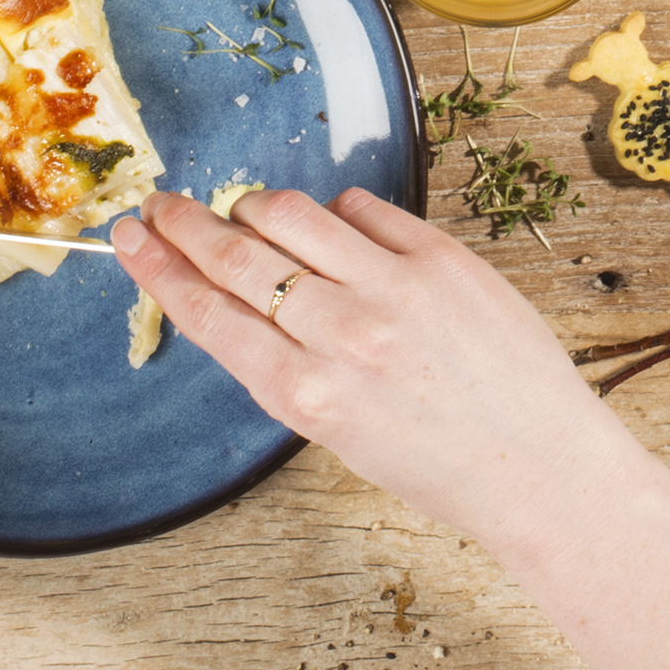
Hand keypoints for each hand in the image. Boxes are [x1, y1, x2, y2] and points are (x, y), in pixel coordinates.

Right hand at [114, 185, 637, 559]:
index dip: (158, 268)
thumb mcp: (336, 434)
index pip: (207, 313)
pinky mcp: (442, 256)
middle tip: (160, 203)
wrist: (539, 467)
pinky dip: (334, 213)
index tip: (131, 237)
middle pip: (234, 256)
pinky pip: (361, 208)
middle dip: (184, 223)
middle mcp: (342, 337)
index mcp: (306, 396)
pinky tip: (333, 228)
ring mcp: (394, 290)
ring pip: (289, 215)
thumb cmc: (436, 464)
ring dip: (252, 207)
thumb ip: (284, 367)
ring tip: (244, 213)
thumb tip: (237, 294)